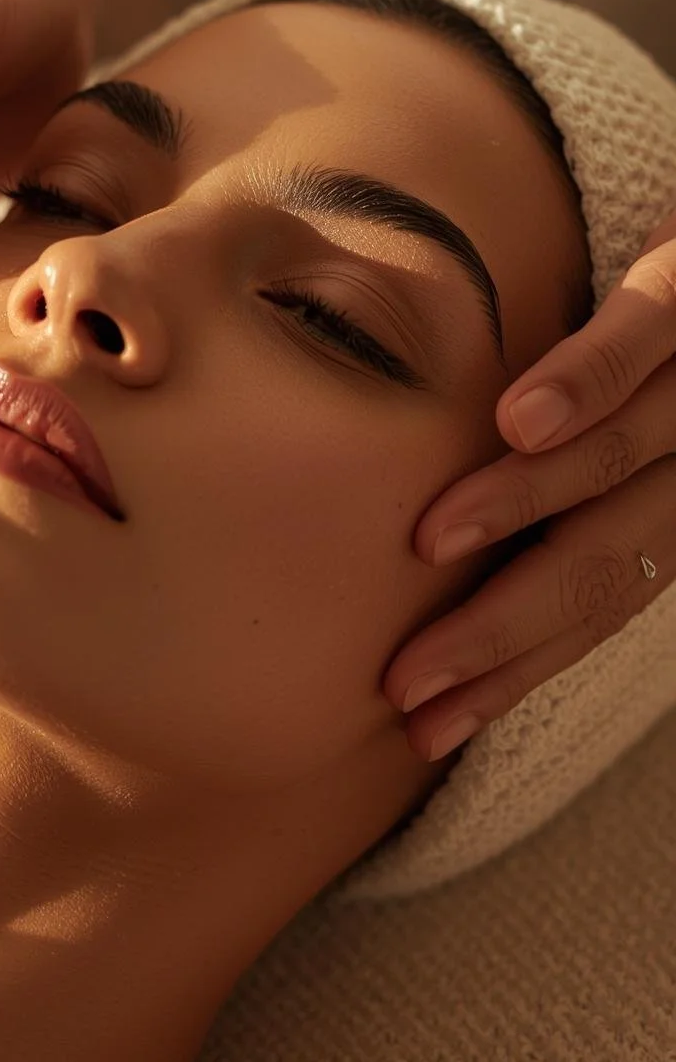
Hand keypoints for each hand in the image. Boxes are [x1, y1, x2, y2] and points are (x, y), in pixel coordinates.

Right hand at [383, 211, 675, 761]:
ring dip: (518, 504)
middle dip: (501, 633)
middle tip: (412, 683)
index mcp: (675, 507)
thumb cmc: (673, 360)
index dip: (516, 671)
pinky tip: (516, 420)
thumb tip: (476, 571)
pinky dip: (580, 384)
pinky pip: (641, 334)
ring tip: (428, 543)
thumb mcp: (645, 444)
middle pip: (600, 564)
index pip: (595, 605)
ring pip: (613, 459)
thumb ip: (581, 499)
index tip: (434, 727)